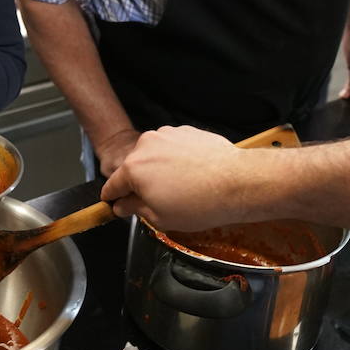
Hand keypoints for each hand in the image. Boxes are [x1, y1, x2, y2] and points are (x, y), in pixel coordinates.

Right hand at [101, 125, 244, 230]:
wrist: (237, 183)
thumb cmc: (199, 203)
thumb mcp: (159, 217)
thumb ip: (134, 209)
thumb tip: (122, 205)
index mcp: (133, 168)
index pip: (113, 185)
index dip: (113, 198)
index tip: (115, 204)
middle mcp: (146, 146)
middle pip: (134, 168)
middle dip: (141, 184)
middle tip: (157, 201)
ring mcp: (167, 135)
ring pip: (154, 156)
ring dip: (160, 170)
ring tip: (181, 188)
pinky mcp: (186, 131)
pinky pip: (174, 148)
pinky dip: (177, 160)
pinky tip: (192, 175)